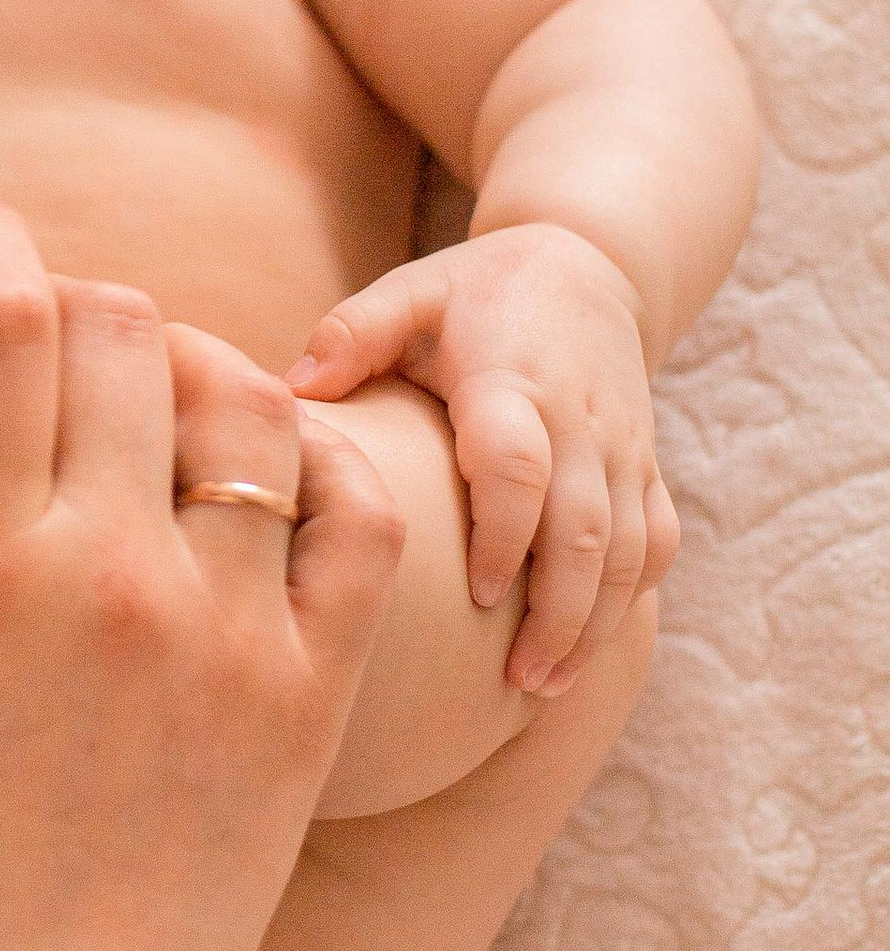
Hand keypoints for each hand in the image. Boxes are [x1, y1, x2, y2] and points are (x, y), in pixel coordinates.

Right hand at [0, 208, 401, 950]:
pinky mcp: (309, 684)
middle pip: (122, 329)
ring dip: (197, 372)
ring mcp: (222, 623)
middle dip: (84, 306)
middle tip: (62, 335)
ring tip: (167, 405)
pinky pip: (350, 510)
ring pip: (240, 396)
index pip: (0, 322)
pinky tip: (268, 481)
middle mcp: (102, 571)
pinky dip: (316, 466)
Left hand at [291, 224, 677, 691]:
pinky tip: (585, 650)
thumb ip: (351, 333)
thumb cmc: (472, 292)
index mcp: (514, 382)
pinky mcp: (645, 467)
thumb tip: (291, 390)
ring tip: (543, 685)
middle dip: (558, 612)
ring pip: (629, 551)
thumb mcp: (409, 292)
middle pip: (587, 530)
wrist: (587, 265)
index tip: (482, 595)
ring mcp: (623, 450)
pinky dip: (630, 600)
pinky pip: (658, 543)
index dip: (508, 534)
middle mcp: (581, 422)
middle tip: (516, 681)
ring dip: (594, 623)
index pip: (522, 467)